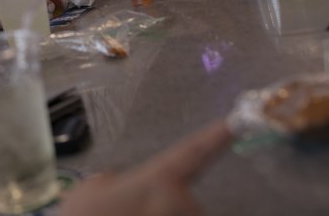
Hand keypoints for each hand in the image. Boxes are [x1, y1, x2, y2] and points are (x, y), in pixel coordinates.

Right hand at [59, 120, 231, 215]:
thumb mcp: (92, 189)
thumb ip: (115, 182)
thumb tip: (121, 185)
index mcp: (159, 178)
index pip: (193, 152)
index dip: (215, 136)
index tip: (236, 122)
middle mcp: (181, 201)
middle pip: (178, 200)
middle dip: (156, 206)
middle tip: (123, 211)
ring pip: (173, 215)